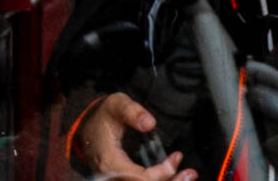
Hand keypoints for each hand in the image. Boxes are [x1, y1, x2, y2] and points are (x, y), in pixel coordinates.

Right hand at [75, 93, 196, 180]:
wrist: (87, 129)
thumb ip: (132, 111)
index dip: (161, 173)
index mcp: (110, 163)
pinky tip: (172, 176)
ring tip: (187, 177)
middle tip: (190, 174)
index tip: (176, 158)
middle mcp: (112, 179)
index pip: (140, 178)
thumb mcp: (116, 104)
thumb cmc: (103, 117)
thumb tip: (150, 123)